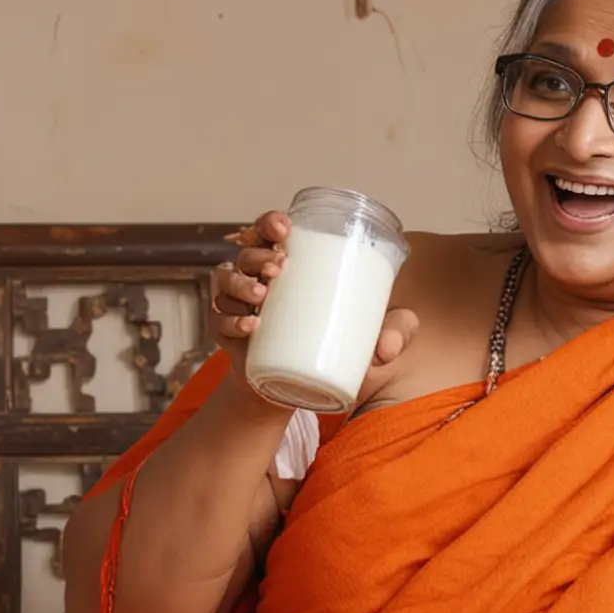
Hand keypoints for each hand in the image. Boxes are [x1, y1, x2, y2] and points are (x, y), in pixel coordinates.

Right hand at [209, 211, 418, 408]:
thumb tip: (391, 345)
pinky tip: (252, 324)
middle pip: (245, 254)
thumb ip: (394, 334)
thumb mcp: (368, 336)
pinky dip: (232, 321)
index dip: (269, 223)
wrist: (294, 390)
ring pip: (226, 282)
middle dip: (259, 254)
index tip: (285, 227)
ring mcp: (238, 307)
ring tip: (263, 293)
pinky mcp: (228, 337)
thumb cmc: (331, 348)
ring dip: (241, 282)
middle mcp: (256, 280)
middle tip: (280, 266)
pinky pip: (220, 322)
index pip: (268, 232)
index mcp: (285, 267)